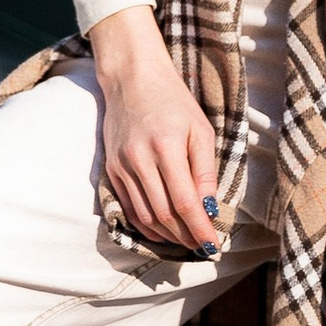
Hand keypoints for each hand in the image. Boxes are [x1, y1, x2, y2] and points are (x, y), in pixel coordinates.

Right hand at [87, 5, 222, 256]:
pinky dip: (147, 226)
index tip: (213, 245)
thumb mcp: (200, 130)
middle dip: (186, 237)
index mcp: (167, 146)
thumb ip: (205, 171)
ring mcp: (122, 166)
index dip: (200, 229)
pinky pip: (129, 208)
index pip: (185, 202)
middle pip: (164, 215)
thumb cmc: (174, 101)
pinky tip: (164, 231)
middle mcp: (140, 159)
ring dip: (168, 236)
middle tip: (203, 247)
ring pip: (145, 217)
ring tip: (187, 242)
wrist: (132, 79)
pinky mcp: (111, 170)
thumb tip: (209, 209)